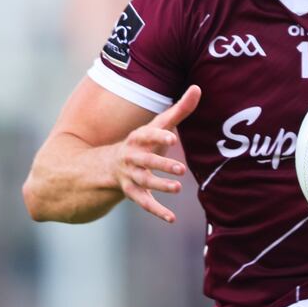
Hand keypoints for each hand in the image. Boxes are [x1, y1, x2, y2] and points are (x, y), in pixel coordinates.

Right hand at [112, 84, 200, 222]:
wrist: (109, 164)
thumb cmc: (144, 141)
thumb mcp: (158, 125)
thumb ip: (179, 109)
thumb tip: (198, 88)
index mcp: (138, 138)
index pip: (147, 135)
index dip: (159, 137)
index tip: (172, 138)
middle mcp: (132, 157)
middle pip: (146, 161)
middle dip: (162, 164)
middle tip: (181, 169)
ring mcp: (130, 175)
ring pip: (144, 182)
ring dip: (160, 185)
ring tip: (178, 188)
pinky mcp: (132, 192)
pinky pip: (144, 203)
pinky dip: (157, 211)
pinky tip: (171, 218)